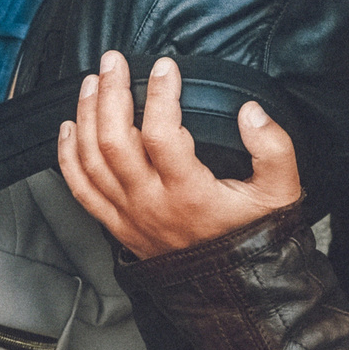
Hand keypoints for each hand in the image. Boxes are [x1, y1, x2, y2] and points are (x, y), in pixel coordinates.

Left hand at [58, 51, 301, 256]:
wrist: (232, 288)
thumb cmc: (253, 236)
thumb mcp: (280, 193)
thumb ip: (273, 148)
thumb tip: (250, 111)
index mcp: (189, 193)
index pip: (162, 134)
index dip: (160, 95)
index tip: (165, 67)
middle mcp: (151, 204)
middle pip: (113, 141)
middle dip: (111, 93)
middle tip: (114, 61)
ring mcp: (129, 215)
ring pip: (91, 160)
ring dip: (87, 115)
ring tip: (93, 82)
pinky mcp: (117, 225)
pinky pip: (80, 189)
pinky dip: (68, 156)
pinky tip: (68, 128)